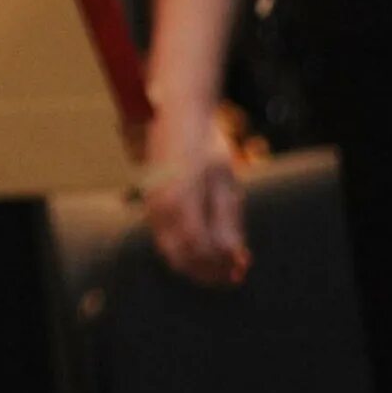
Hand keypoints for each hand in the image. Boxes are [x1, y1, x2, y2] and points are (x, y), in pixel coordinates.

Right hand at [142, 106, 250, 286]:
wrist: (177, 117)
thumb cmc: (206, 146)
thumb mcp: (226, 182)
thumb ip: (229, 222)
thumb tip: (236, 257)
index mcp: (182, 203)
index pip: (200, 250)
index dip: (220, 266)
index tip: (240, 271)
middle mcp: (160, 209)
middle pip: (181, 258)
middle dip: (207, 272)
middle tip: (233, 275)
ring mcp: (151, 207)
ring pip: (170, 251)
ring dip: (197, 263)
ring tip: (223, 264)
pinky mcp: (150, 203)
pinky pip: (165, 238)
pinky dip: (185, 248)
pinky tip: (206, 245)